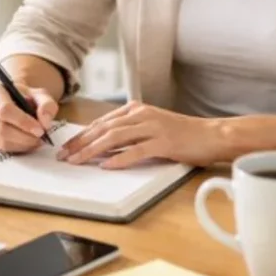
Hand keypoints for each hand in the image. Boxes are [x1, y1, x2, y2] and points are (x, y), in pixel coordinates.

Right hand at [0, 78, 58, 152]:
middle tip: (41, 138)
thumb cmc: (24, 97)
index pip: (5, 109)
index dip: (23, 122)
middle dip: (24, 137)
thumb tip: (45, 122)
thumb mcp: (39, 95)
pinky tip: (26, 143)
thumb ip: (46, 105)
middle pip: (1, 128)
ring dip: (22, 144)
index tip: (40, 130)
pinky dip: (16, 148)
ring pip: (0, 141)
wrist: (12, 100)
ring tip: (36, 141)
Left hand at [57, 101, 224, 168]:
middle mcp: (142, 114)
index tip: (66, 147)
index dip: (81, 135)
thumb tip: (102, 147)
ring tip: (78, 161)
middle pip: (103, 129)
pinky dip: (120, 158)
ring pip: (115, 138)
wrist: (211, 134)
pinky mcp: (164, 141)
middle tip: (64, 156)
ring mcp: (153, 127)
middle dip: (81, 143)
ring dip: (93, 150)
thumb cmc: (181, 134)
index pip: (101, 122)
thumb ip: (128, 133)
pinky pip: (137, 150)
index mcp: (136, 109)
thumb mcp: (150, 127)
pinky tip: (107, 166)